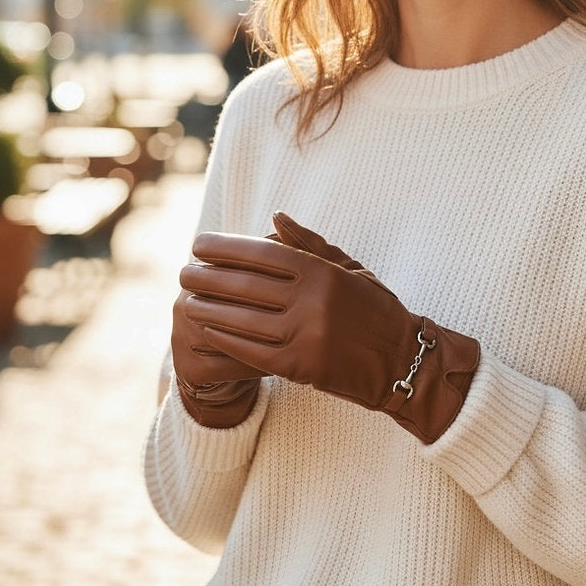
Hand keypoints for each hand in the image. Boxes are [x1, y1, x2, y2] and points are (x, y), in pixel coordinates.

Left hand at [180, 213, 479, 443]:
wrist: (401, 362)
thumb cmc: (375, 309)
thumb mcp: (349, 268)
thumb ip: (310, 244)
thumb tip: (274, 219)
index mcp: (321, 271)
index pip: (260, 253)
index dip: (224, 247)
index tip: (199, 244)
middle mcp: (311, 300)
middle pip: (244, 285)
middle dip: (207, 277)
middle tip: (183, 272)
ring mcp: (304, 335)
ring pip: (241, 319)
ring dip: (208, 308)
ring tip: (187, 300)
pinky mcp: (299, 366)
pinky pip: (250, 350)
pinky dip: (224, 338)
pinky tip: (207, 329)